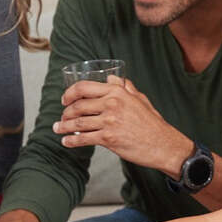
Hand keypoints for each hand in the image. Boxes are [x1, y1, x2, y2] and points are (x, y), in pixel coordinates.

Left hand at [55, 78, 191, 174]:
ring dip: (64, 126)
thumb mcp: (140, 99)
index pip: (84, 87)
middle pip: (78, 105)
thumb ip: (125, 87)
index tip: (65, 99)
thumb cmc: (153, 123)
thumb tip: (111, 78)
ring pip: (78, 122)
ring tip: (58, 129)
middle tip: (61, 117)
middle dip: (65, 112)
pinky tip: (66, 141)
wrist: (163, 144)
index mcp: (117, 92)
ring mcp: (109, 122)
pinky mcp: (108, 139)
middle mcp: (111, 104)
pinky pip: (83, 138)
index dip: (70, 93)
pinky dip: (71, 140)